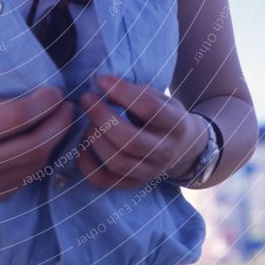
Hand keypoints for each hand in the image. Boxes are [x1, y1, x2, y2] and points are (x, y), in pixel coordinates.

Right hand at [0, 87, 74, 201]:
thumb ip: (3, 106)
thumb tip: (42, 99)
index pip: (18, 118)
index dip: (43, 104)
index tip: (56, 91)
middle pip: (34, 145)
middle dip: (58, 124)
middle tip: (68, 107)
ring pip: (36, 163)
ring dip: (54, 141)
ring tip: (59, 122)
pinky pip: (27, 176)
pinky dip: (39, 158)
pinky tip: (42, 142)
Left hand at [76, 74, 207, 188]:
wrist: (183, 148)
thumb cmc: (163, 115)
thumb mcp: (159, 98)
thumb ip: (134, 91)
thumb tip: (100, 82)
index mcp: (176, 124)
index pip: (149, 109)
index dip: (121, 92)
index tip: (101, 80)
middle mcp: (165, 152)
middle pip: (131, 140)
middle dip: (102, 117)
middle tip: (86, 98)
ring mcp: (150, 172)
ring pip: (118, 162)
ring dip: (95, 139)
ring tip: (87, 121)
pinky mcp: (133, 184)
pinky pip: (105, 181)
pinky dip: (87, 165)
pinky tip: (82, 146)